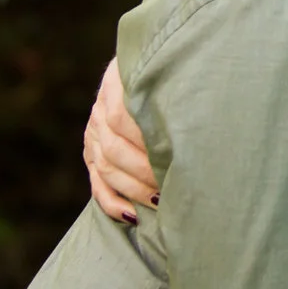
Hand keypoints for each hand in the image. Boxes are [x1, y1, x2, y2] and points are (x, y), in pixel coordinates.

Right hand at [84, 58, 159, 222]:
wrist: (147, 74)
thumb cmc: (168, 76)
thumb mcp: (167, 74)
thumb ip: (172, 90)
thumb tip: (194, 116)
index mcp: (114, 88)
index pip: (120, 118)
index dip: (144, 139)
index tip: (174, 153)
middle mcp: (98, 114)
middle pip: (114, 149)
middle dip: (144, 171)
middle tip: (173, 182)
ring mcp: (93, 137)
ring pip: (106, 170)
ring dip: (134, 189)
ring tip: (161, 200)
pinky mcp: (93, 158)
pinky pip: (98, 187)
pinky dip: (114, 204)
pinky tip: (133, 215)